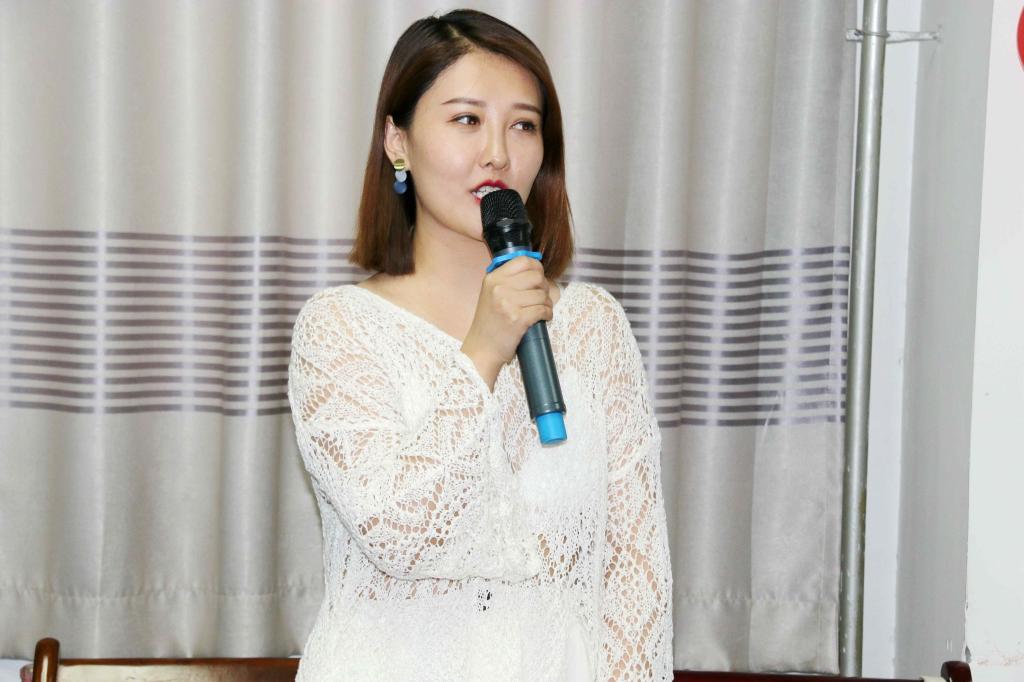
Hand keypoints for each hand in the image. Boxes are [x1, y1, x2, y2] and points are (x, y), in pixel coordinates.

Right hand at [461, 256, 552, 389]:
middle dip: (544, 286)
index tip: (538, 276)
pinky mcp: (518, 319)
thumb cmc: (489, 322)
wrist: (482, 349)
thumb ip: (507, 280)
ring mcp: (508, 303)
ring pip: (542, 294)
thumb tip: (535, 268)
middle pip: (536, 277)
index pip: (523, 261)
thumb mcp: (490, 293)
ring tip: (541, 309)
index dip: (537, 267)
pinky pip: (543, 309)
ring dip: (547, 302)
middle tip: (541, 296)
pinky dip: (547, 314)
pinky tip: (543, 317)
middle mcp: (499, 288)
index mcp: (493, 278)